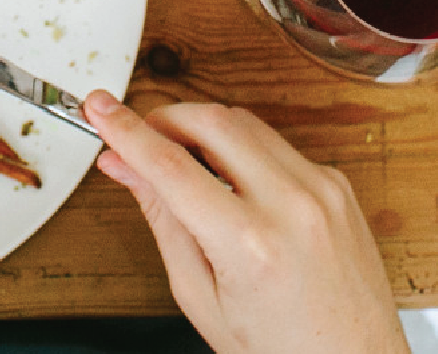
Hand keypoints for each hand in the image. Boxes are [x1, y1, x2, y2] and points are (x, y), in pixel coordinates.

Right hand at [83, 91, 407, 353]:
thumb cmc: (280, 349)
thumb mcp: (201, 297)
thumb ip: (162, 221)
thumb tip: (124, 167)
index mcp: (251, 245)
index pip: (171, 166)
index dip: (125, 130)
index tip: (99, 107)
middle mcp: (292, 206)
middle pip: (212, 120)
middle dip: (165, 117)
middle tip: (137, 135)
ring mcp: (322, 189)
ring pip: (247, 122)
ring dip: (203, 129)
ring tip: (179, 162)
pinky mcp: (337, 183)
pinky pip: (278, 144)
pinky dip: (244, 150)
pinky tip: (231, 182)